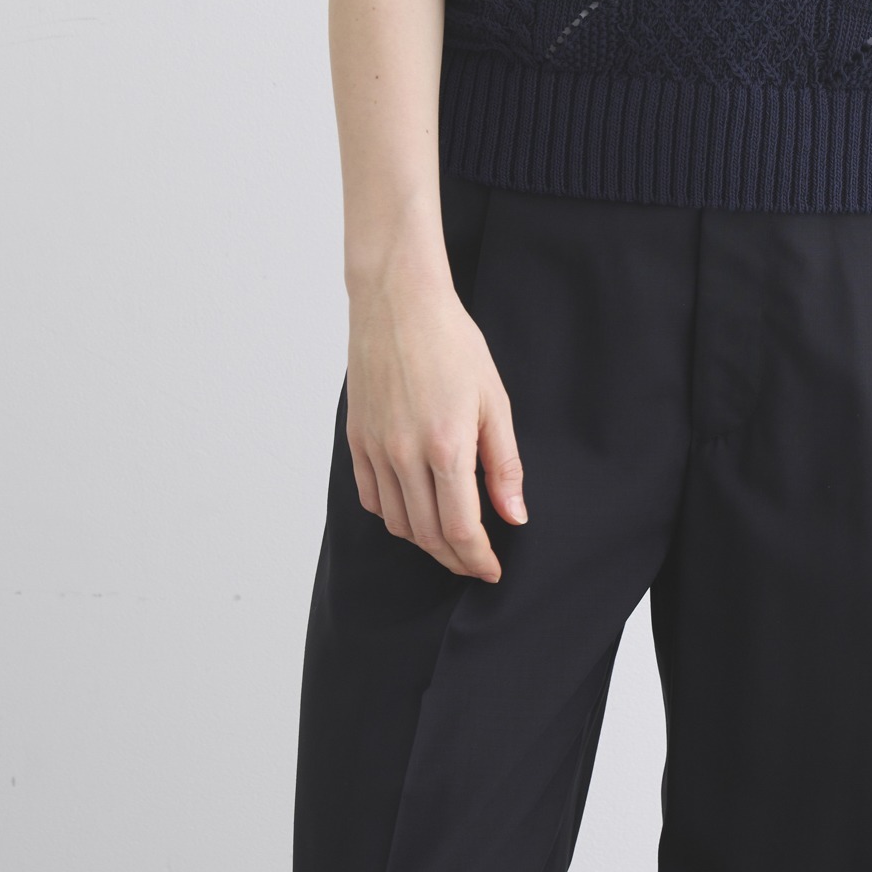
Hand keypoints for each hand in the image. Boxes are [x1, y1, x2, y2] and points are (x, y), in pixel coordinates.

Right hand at [345, 272, 526, 581]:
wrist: (398, 302)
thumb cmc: (451, 342)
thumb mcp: (493, 399)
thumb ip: (504, 463)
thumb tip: (514, 515)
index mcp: (446, 446)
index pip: (460, 529)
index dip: (477, 558)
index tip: (492, 569)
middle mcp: (404, 455)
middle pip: (427, 535)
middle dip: (455, 558)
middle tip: (476, 562)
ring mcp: (375, 449)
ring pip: (397, 523)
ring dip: (425, 541)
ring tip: (449, 538)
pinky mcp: (356, 440)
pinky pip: (372, 498)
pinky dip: (394, 515)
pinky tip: (414, 508)